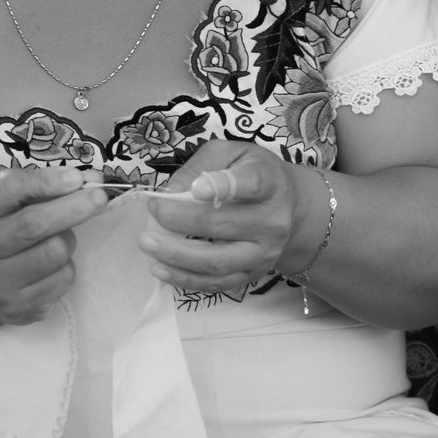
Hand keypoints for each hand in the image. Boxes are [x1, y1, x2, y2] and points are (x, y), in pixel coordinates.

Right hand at [0, 167, 110, 325]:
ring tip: (56, 238)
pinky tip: (50, 266)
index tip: (76, 177)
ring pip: (55, 252)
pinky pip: (63, 279)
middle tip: (99, 196)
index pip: (10, 190)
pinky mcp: (17, 308)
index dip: (47, 181)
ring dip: (67, 239)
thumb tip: (92, 180)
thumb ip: (38, 187)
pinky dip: (66, 266)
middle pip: (34, 224)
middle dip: (74, 207)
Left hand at [143, 141, 314, 297]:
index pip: (252, 184)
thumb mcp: (231, 153)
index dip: (224, 187)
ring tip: (147, 243)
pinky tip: (159, 268)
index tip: (197, 189)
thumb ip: (200, 166)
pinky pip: (216, 283)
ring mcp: (264, 252)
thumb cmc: (252, 173)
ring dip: (177, 255)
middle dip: (180, 220)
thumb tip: (170, 193)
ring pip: (218, 261)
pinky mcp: (253, 274)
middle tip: (153, 210)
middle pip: (223, 225)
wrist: (290, 207)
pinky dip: (184, 279)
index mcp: (270, 182)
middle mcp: (273, 221)